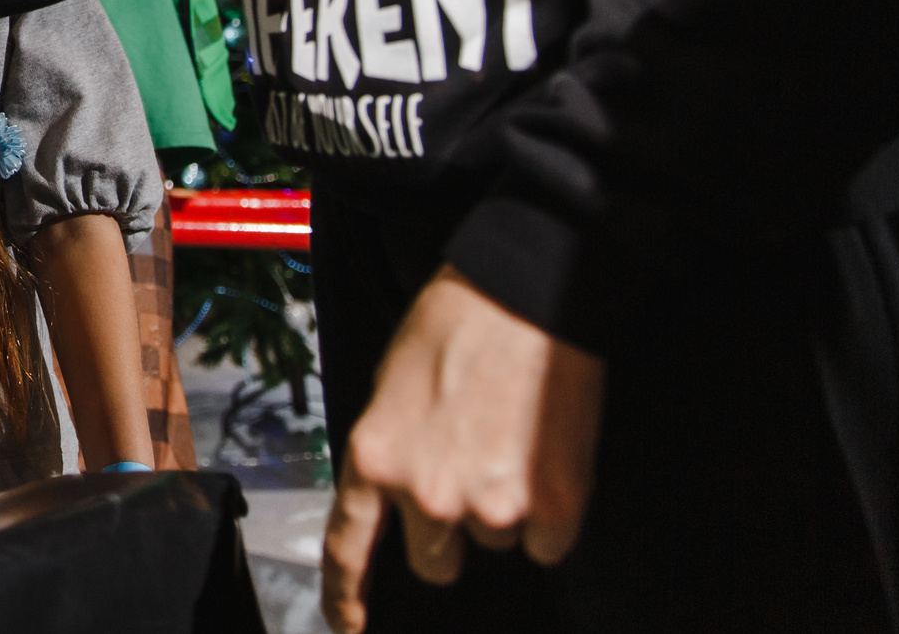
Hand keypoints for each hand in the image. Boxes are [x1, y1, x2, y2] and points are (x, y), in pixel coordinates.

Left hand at [320, 267, 603, 633]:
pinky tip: (544, 456)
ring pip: (496, 545)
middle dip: (449, 532)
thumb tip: (403, 501)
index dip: (346, 597)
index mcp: (375, 458)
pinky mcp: (552, 508)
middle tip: (470, 469)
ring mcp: (490, 507)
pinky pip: (547, 544)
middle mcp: (425, 494)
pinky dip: (550, 513)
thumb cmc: (454, 328)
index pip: (348, 548)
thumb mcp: (390, 390)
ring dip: (503, 509)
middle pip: (435, 562)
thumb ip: (390, 456)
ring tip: (509, 439)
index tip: (350, 626)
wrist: (525, 297)